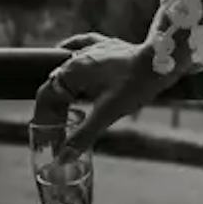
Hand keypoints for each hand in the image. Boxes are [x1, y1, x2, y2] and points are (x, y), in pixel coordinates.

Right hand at [33, 33, 175, 164]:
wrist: (159, 61)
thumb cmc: (134, 85)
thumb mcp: (106, 115)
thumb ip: (82, 136)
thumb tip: (63, 158)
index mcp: (71, 73)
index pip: (45, 98)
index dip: (43, 120)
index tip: (46, 139)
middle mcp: (75, 58)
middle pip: (54, 86)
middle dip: (52, 110)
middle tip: (55, 132)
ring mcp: (90, 49)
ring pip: (65, 69)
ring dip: (60, 90)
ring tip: (60, 110)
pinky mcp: (104, 45)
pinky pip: (80, 47)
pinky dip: (71, 54)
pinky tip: (68, 54)